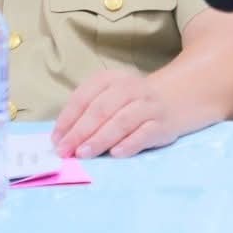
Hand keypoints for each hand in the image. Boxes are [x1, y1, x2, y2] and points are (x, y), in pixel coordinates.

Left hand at [53, 69, 181, 158]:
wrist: (176, 98)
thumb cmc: (131, 102)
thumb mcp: (109, 96)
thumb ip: (87, 113)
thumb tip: (63, 138)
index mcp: (111, 79)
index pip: (85, 96)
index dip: (68, 118)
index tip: (56, 139)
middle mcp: (131, 89)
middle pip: (101, 109)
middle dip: (80, 131)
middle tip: (65, 151)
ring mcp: (148, 106)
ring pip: (122, 121)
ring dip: (100, 138)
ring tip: (83, 153)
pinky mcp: (163, 124)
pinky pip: (145, 133)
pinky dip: (129, 143)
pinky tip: (116, 153)